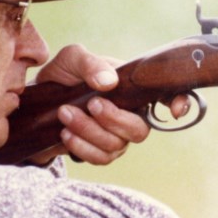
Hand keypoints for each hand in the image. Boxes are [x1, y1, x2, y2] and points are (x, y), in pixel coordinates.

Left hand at [29, 44, 189, 165]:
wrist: (37, 100)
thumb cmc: (62, 75)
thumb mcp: (73, 59)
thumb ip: (91, 64)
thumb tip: (109, 82)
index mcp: (132, 87)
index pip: (166, 96)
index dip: (179, 103)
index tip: (174, 110)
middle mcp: (131, 113)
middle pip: (140, 130)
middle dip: (114, 119)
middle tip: (90, 103)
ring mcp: (117, 136)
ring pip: (117, 145)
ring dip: (89, 130)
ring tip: (64, 113)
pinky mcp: (101, 152)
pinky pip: (101, 158)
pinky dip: (82, 146)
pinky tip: (65, 132)